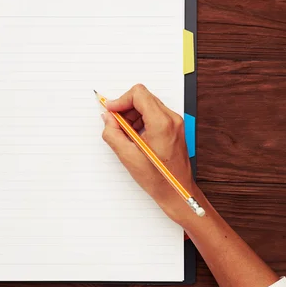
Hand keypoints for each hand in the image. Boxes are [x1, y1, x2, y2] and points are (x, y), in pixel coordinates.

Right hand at [101, 84, 198, 227]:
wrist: (177, 192)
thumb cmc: (158, 179)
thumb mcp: (128, 156)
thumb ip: (113, 133)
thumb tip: (107, 118)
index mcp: (161, 124)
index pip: (139, 94)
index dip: (120, 100)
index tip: (110, 110)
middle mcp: (172, 119)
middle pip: (143, 97)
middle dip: (126, 108)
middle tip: (115, 123)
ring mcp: (175, 122)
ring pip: (148, 104)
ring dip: (133, 114)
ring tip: (126, 134)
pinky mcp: (175, 127)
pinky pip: (155, 114)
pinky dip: (141, 120)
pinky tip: (136, 136)